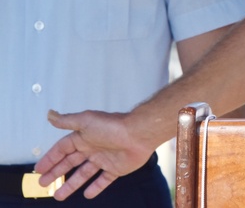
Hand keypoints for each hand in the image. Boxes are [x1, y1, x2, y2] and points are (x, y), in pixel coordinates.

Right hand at [34, 110, 152, 199]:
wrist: (139, 134)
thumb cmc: (113, 126)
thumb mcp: (86, 121)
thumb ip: (67, 121)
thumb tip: (49, 114)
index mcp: (84, 137)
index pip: (62, 149)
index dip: (51, 158)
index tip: (39, 169)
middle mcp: (93, 148)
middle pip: (70, 163)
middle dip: (57, 173)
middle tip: (43, 184)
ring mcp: (105, 159)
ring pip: (84, 174)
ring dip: (71, 184)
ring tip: (58, 195)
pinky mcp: (117, 168)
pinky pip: (104, 179)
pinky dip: (96, 187)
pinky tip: (87, 194)